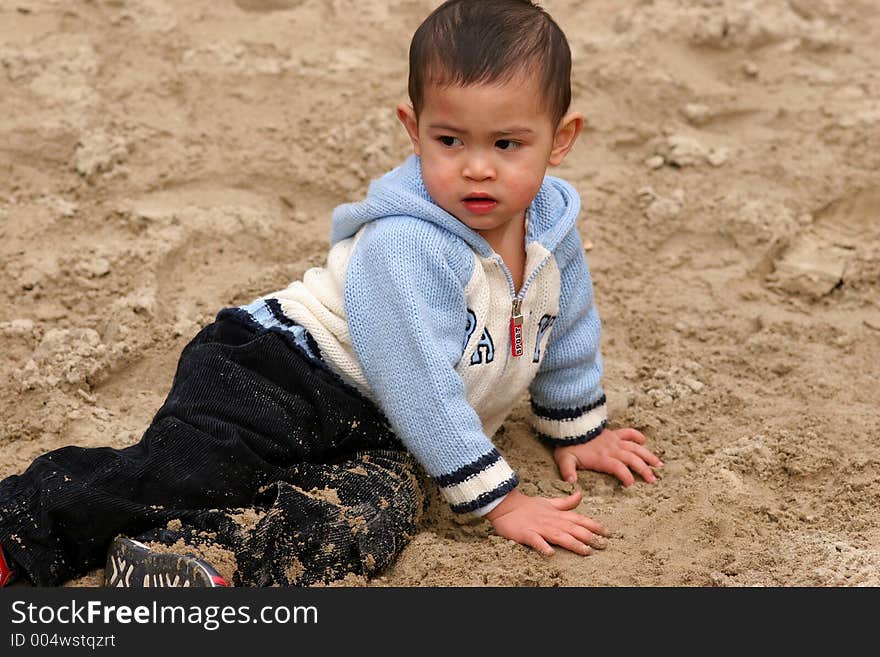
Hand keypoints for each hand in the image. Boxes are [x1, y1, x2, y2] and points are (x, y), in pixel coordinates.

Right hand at [486, 488, 608, 556]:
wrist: (505, 505)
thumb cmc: (528, 506)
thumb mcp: (549, 502)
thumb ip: (565, 502)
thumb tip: (580, 495)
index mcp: (557, 514)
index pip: (579, 519)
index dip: (594, 525)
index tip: (608, 533)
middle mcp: (551, 521)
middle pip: (573, 529)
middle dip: (589, 536)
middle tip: (603, 544)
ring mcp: (539, 527)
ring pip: (559, 536)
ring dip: (573, 543)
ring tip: (586, 551)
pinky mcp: (526, 534)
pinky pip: (535, 541)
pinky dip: (543, 547)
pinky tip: (550, 553)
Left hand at [554, 427, 661, 485]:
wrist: (569, 425)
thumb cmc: (567, 446)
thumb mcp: (565, 460)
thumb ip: (568, 471)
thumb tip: (571, 482)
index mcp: (601, 458)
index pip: (618, 467)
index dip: (625, 476)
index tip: (630, 484)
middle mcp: (611, 449)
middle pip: (632, 459)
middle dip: (644, 469)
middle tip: (653, 480)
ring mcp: (614, 440)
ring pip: (635, 448)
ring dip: (647, 456)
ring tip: (659, 465)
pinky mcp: (613, 433)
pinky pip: (628, 433)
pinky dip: (637, 436)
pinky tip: (644, 442)